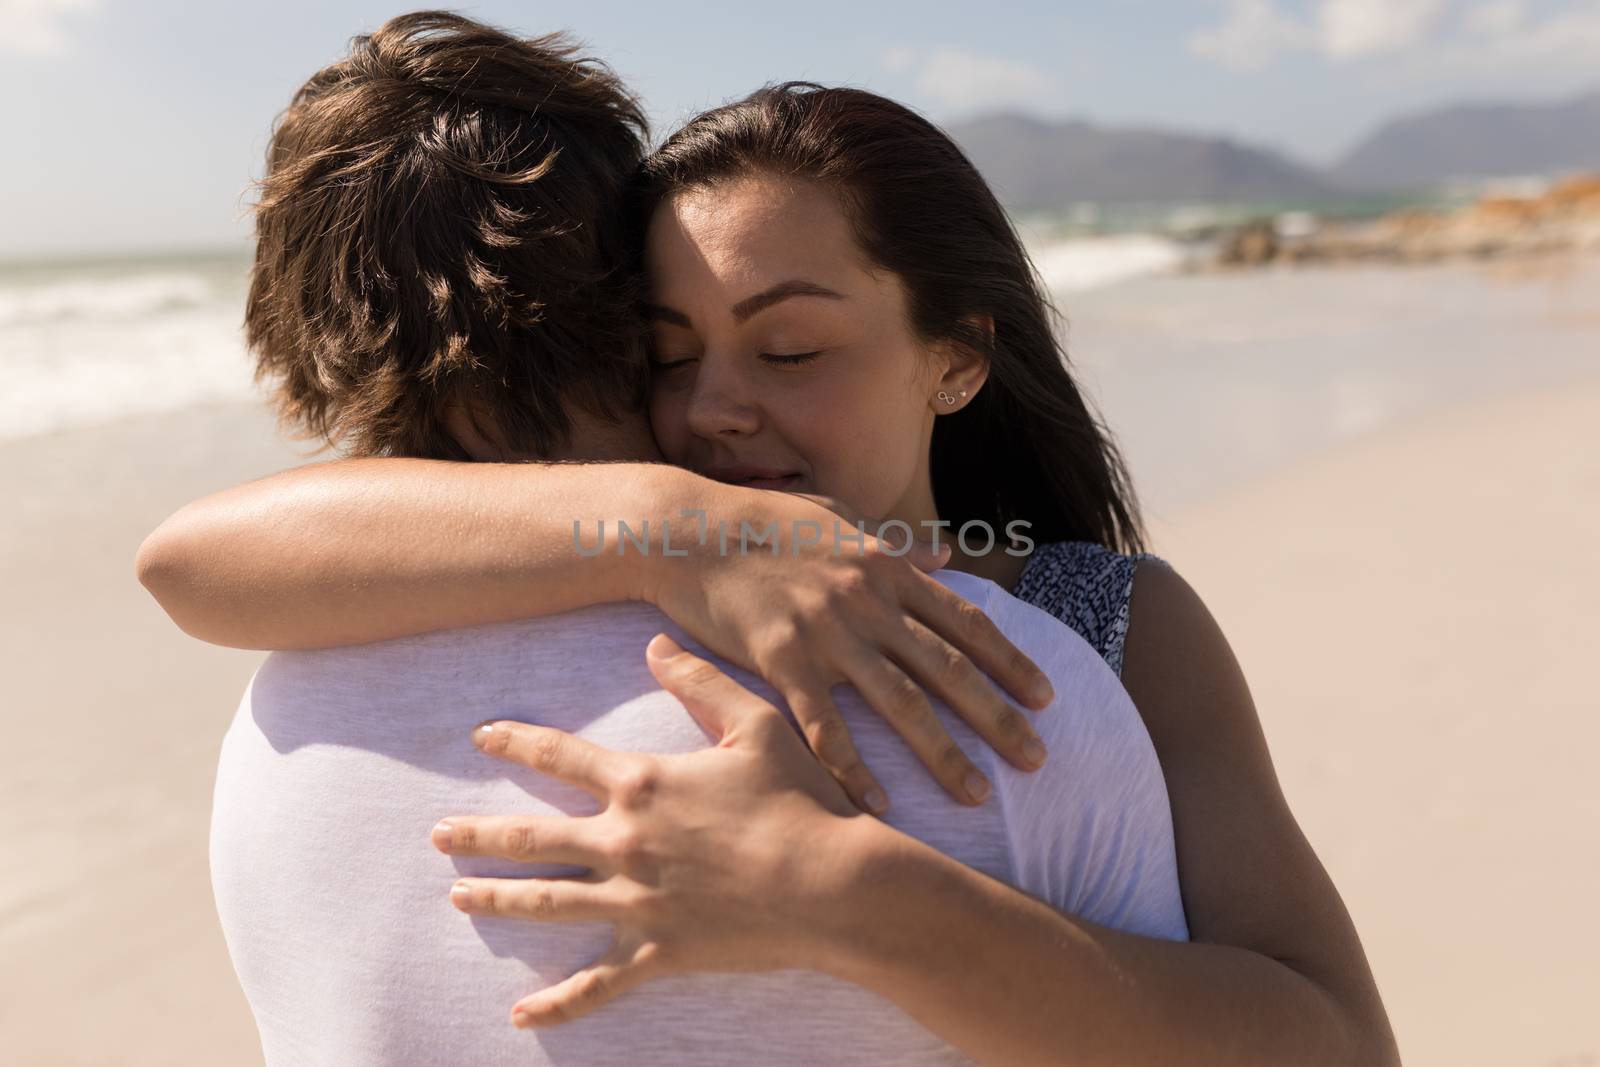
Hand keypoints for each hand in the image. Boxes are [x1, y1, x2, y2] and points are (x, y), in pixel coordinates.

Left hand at [434, 635, 882, 1027]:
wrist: (833, 885)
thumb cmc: (801, 800)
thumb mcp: (756, 725)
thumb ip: (701, 682)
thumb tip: (655, 643)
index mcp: (644, 783)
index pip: (560, 756)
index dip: (516, 742)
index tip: (481, 737)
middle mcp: (625, 841)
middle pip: (531, 836)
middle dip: (479, 834)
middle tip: (439, 835)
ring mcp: (636, 901)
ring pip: (546, 902)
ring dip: (495, 899)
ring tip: (457, 897)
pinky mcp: (659, 951)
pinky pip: (596, 984)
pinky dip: (556, 1003)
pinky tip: (519, 1015)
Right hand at [644, 484, 1052, 811]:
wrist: (687, 527)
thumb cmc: (762, 521)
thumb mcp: (839, 519)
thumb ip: (895, 542)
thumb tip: (945, 554)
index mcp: (885, 567)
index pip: (965, 621)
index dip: (1010, 661)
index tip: (1046, 698)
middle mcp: (867, 600)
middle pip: (947, 667)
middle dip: (998, 716)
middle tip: (1038, 759)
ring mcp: (826, 630)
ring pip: (899, 701)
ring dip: (942, 752)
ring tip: (977, 794)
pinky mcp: (780, 657)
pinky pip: (825, 723)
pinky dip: (852, 765)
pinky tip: (878, 802)